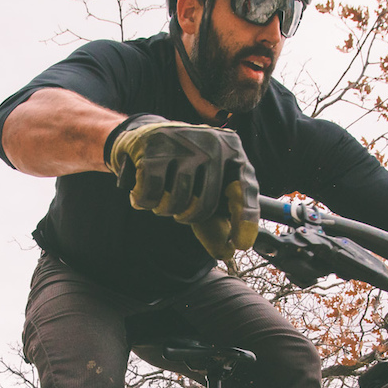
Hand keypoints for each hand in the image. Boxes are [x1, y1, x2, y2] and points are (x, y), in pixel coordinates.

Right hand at [105, 115, 259, 259]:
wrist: (144, 135)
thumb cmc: (182, 168)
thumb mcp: (204, 189)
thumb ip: (217, 222)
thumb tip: (226, 252)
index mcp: (233, 150)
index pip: (244, 189)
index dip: (245, 219)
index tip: (242, 244)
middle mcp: (212, 142)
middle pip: (205, 204)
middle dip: (188, 216)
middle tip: (179, 209)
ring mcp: (184, 141)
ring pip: (177, 200)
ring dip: (164, 208)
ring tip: (161, 194)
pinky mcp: (155, 145)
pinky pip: (152, 193)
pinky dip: (144, 201)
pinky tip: (142, 192)